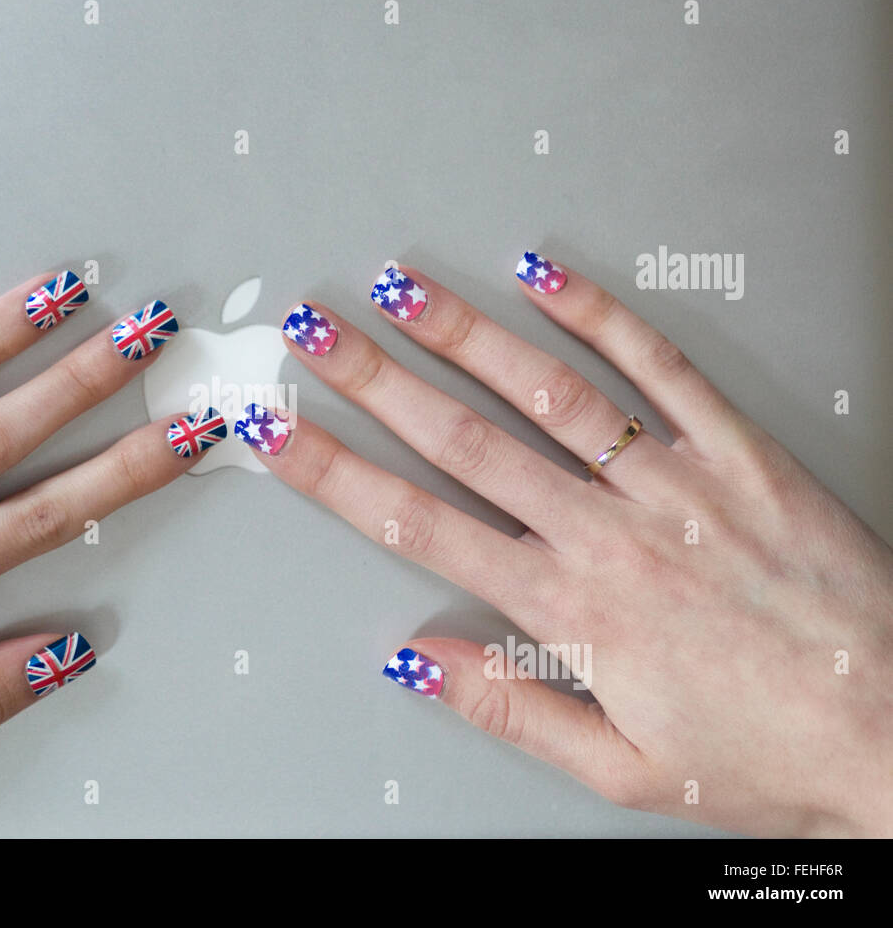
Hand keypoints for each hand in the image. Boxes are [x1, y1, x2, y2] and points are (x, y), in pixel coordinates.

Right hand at [239, 256, 892, 836]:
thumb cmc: (763, 754)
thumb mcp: (617, 767)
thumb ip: (507, 704)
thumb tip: (416, 657)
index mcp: (570, 608)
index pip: (417, 525)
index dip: (335, 473)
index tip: (282, 432)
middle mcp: (610, 534)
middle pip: (461, 440)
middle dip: (372, 378)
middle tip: (315, 331)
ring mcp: (674, 484)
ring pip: (547, 390)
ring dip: (463, 333)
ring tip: (402, 288)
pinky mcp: (739, 454)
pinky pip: (661, 368)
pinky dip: (601, 316)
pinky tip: (548, 278)